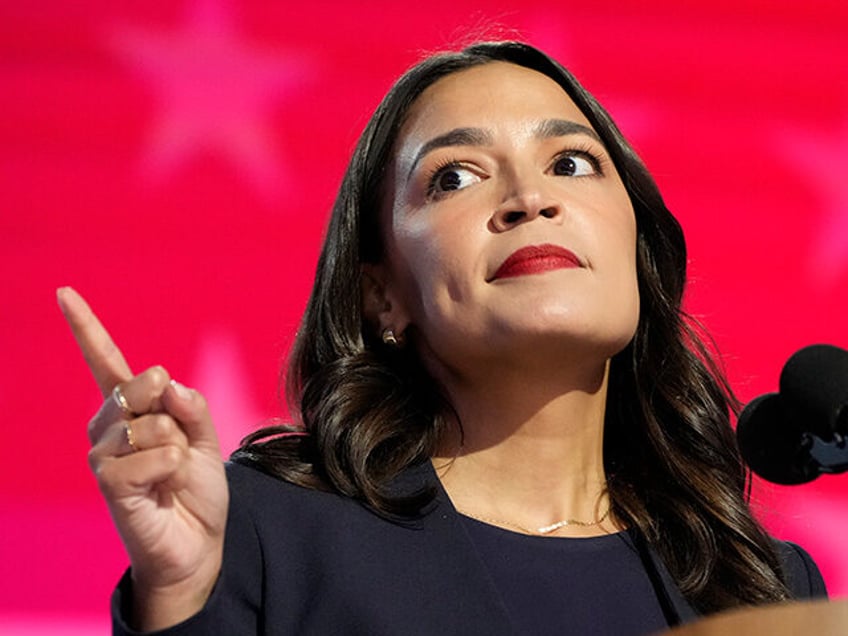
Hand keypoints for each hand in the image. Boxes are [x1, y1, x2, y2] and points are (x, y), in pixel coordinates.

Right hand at [57, 287, 228, 629]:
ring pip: (153, 422)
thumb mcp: (205, 439)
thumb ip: (190, 407)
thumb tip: (166, 382)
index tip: (64, 293)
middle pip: (142, 384)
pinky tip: (165, 487)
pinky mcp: (109, 483)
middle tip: (179, 445)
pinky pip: (153, 453)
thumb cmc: (195, 488)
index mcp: (132, 410)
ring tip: (171, 473)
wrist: (196, 541)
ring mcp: (104, 454)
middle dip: (172, 407)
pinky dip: (173, 467)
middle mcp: (109, 427)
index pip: (107, 363)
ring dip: (178, 447)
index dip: (86, 328)